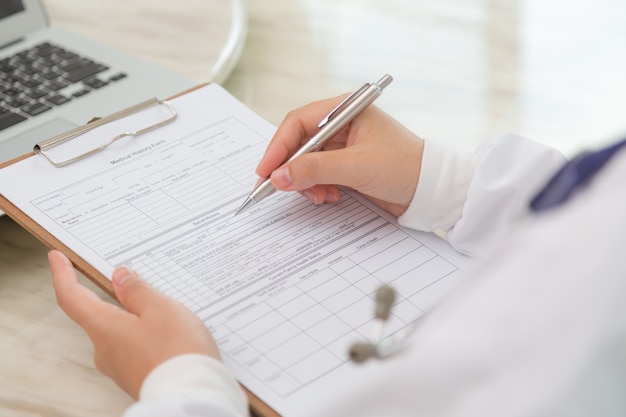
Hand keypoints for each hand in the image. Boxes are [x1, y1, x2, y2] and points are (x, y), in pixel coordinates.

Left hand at [48, 250, 219, 399]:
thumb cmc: (178, 353)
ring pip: (124, 330)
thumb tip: (121, 277)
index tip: (58, 258)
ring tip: (173, 311)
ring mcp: (121, 366)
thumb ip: (138, 291)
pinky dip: (151, 334)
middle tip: (139, 280)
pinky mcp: (138, 375)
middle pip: (102, 314)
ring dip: (141, 317)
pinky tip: (174, 333)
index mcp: (105, 329)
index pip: (72, 297)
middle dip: (119, 297)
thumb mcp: (161, 309)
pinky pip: (138, 346)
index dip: (63, 275)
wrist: (193, 395)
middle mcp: (106, 350)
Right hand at [256, 95, 424, 216]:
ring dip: (306, 182)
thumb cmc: (406, 166)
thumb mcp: (357, 167)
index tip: (266, 171)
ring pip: (306, 162)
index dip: (278, 147)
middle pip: (299, 143)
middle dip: (291, 168)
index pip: (298, 123)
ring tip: (319, 196)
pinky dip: (318, 188)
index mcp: (345, 110)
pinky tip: (330, 197)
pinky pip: (319, 175)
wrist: (433, 190)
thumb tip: (279, 176)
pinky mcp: (346, 166)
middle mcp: (341, 125)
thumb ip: (315, 169)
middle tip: (280, 188)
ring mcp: (343, 146)